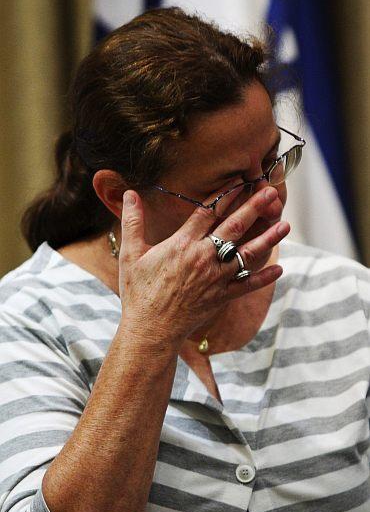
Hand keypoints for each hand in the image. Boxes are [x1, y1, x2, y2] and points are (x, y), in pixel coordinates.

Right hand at [119, 186, 288, 345]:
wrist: (150, 329)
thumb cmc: (138, 292)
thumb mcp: (130, 254)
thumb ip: (133, 222)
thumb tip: (129, 193)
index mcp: (182, 244)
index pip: (208, 212)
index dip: (225, 195)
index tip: (239, 182)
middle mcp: (203, 258)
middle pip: (234, 227)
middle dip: (254, 207)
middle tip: (271, 192)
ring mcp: (215, 278)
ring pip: (247, 254)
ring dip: (268, 238)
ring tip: (285, 224)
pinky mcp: (221, 297)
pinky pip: (247, 285)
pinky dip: (264, 278)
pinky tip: (279, 268)